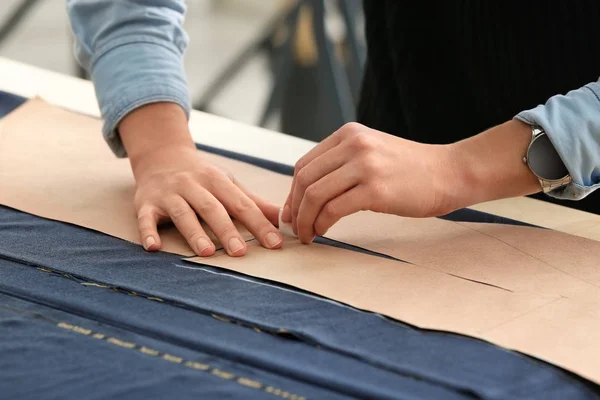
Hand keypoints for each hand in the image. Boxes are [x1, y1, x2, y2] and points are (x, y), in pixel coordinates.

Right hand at [120, 103, 282, 255]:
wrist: (161, 156)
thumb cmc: (202, 176)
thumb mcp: (227, 183)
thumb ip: (252, 202)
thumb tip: (281, 217)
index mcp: (217, 180)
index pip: (241, 203)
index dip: (259, 224)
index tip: (275, 243)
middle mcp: (192, 185)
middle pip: (211, 208)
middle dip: (226, 230)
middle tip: (240, 253)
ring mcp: (169, 194)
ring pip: (182, 214)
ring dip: (194, 233)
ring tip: (207, 252)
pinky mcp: (146, 203)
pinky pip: (146, 218)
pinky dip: (148, 232)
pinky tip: (154, 247)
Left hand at [281, 123, 454, 242]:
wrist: (449, 173)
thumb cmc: (410, 170)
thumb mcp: (372, 152)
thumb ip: (342, 164)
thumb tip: (309, 193)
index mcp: (348, 135)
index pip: (305, 164)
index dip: (292, 192)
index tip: (291, 212)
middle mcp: (353, 145)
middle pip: (305, 179)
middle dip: (294, 208)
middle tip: (295, 228)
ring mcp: (365, 165)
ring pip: (315, 195)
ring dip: (305, 219)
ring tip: (306, 234)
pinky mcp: (375, 189)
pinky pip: (334, 209)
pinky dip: (322, 224)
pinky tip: (323, 232)